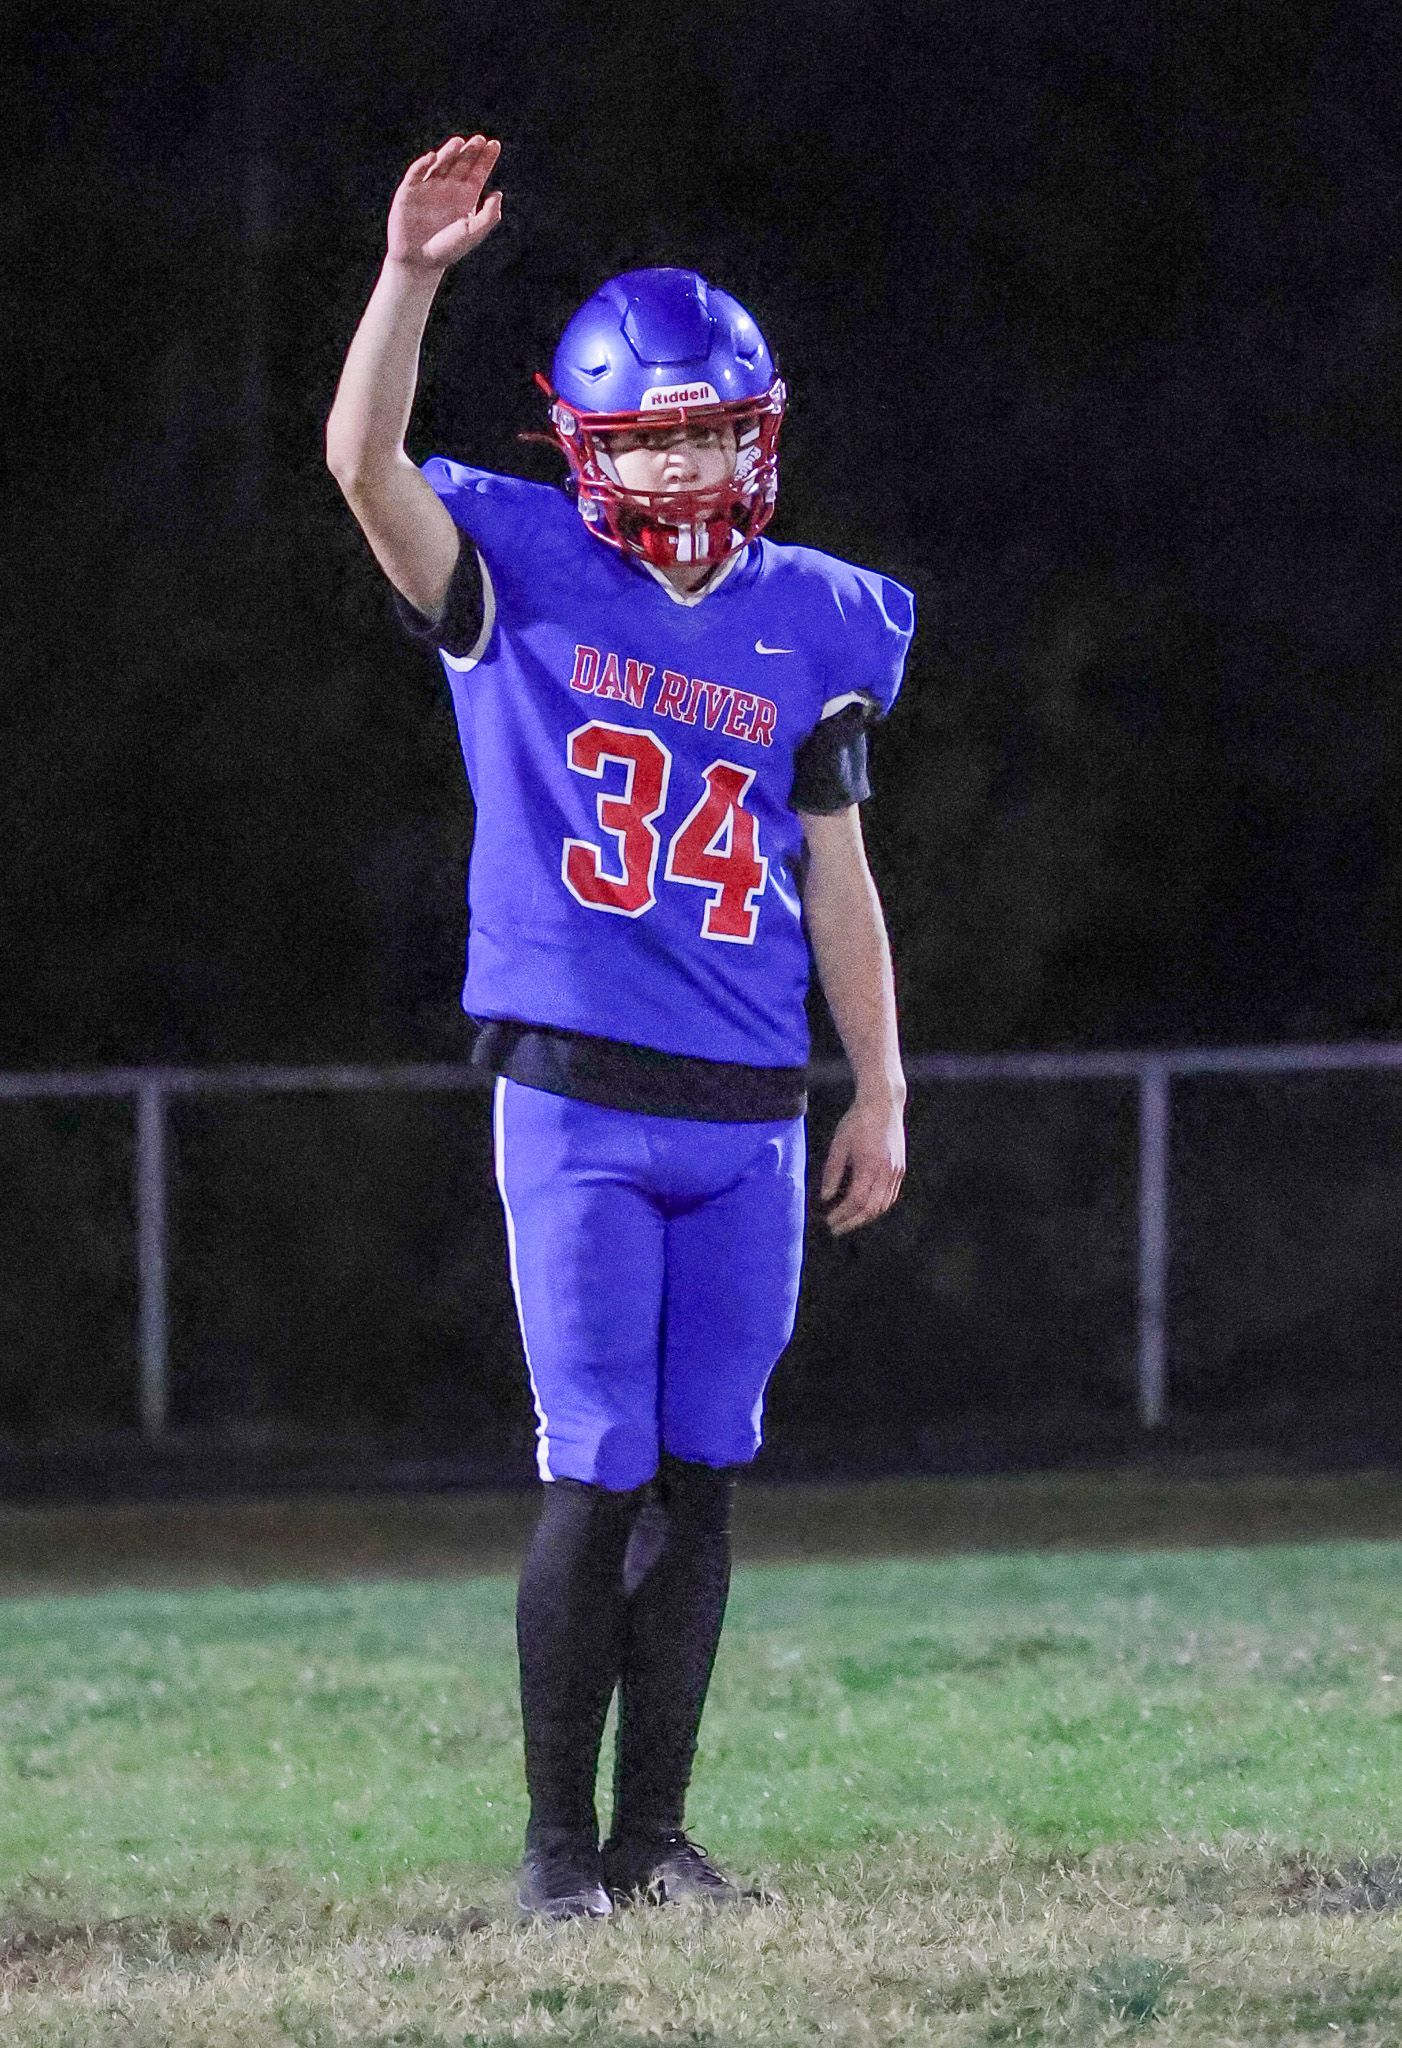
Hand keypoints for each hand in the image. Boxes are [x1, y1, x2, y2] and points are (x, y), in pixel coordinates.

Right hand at [387, 134, 502, 271]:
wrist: (419, 261)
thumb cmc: (448, 249)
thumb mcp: (473, 233)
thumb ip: (489, 216)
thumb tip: (498, 193)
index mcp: (465, 197)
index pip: (477, 172)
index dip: (486, 158)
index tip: (494, 144)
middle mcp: (447, 188)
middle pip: (461, 163)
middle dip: (470, 151)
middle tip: (480, 140)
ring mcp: (428, 187)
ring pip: (440, 163)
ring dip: (449, 152)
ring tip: (460, 143)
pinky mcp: (409, 191)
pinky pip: (416, 173)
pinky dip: (422, 164)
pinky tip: (432, 158)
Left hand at [817, 1090, 905, 1235]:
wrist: (883, 1104)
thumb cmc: (857, 1121)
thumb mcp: (838, 1145)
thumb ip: (832, 1173)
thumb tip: (826, 1198)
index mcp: (869, 1165)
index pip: (856, 1201)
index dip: (842, 1215)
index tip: (829, 1221)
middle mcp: (886, 1171)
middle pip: (870, 1208)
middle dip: (852, 1222)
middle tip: (836, 1228)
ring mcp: (896, 1171)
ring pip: (882, 1205)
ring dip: (865, 1217)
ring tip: (849, 1220)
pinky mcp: (900, 1168)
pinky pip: (890, 1196)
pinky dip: (877, 1206)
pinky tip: (864, 1207)